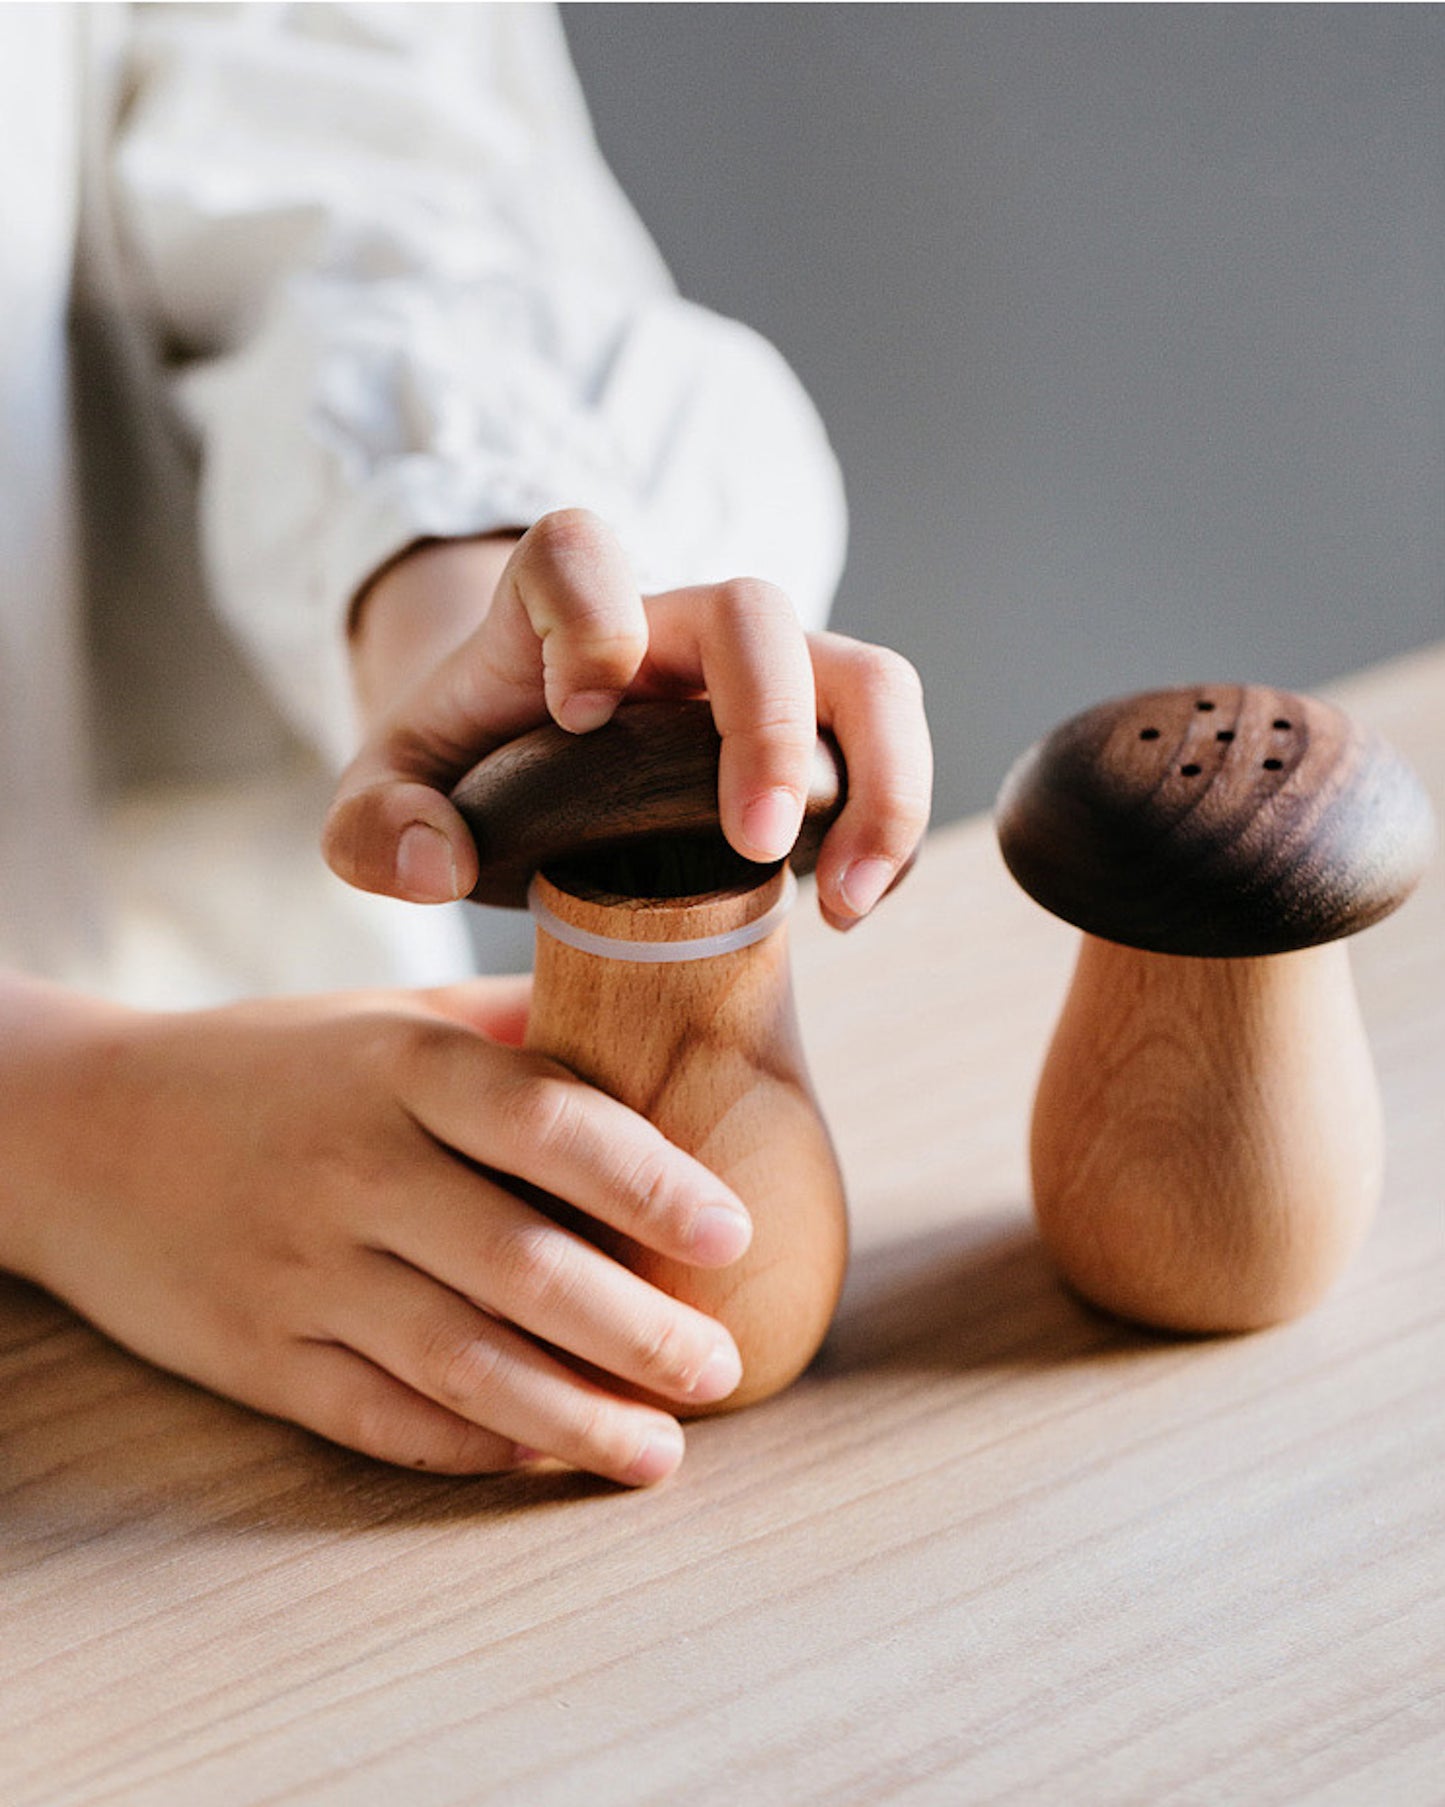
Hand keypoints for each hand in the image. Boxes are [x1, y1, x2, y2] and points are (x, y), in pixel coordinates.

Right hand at [0, 975, 754, 1483]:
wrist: (80, 1129)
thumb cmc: (268, 1066)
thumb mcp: (382, 1013)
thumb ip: (507, 1025)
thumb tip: (652, 1022)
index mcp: (395, 1064)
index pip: (542, 1120)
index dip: (648, 1180)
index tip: (733, 1233)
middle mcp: (352, 1167)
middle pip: (519, 1263)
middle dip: (639, 1329)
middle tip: (722, 1368)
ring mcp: (300, 1270)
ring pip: (461, 1361)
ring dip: (576, 1414)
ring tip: (664, 1448)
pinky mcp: (259, 1356)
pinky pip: (381, 1417)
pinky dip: (473, 1445)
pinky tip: (546, 1455)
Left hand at [323, 510, 931, 930]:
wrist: (526, 767)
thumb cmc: (463, 772)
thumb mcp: (385, 800)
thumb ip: (374, 830)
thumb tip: (434, 865)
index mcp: (555, 607)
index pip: (577, 549)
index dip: (588, 616)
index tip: (577, 717)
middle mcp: (671, 625)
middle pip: (754, 612)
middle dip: (766, 724)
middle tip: (755, 847)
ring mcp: (754, 674)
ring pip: (862, 674)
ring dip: (876, 781)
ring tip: (843, 899)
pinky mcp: (808, 733)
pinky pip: (884, 747)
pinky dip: (889, 824)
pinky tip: (851, 908)